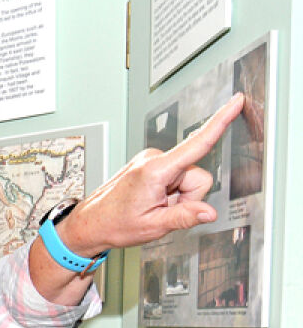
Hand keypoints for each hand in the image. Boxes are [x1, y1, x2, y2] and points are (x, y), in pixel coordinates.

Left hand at [59, 93, 245, 254]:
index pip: (197, 143)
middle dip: (187, 196)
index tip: (236, 102)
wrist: (90, 223)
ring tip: (153, 206)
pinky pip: (175, 177)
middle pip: (196, 175)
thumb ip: (185, 216)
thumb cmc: (113, 223)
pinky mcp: (150, 164)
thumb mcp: (153, 226)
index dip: (220, 122)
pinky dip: (169, 191)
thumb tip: (208, 212)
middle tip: (162, 210)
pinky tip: (151, 200)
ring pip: (187, 178)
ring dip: (176, 196)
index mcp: (155, 170)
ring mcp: (151, 160)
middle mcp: (153, 158)